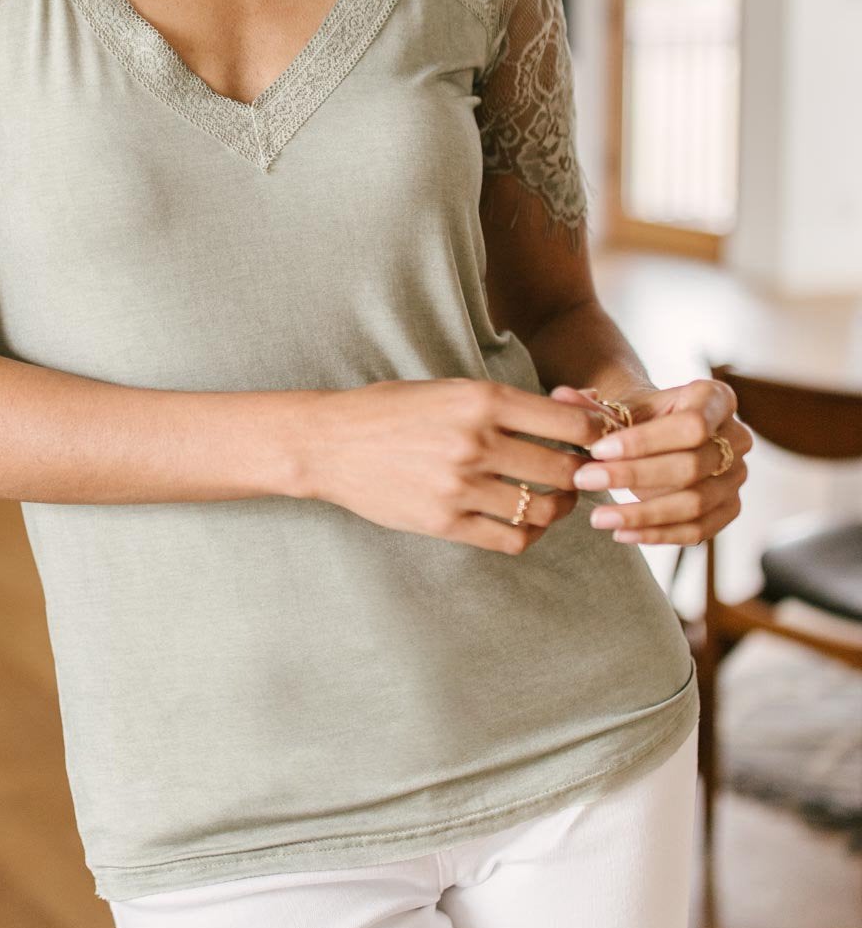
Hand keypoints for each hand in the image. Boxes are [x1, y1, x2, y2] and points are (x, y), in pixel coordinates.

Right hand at [304, 378, 611, 553]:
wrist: (330, 443)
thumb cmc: (392, 409)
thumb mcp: (449, 388)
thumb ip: (505, 403)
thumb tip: (570, 414)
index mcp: (480, 399)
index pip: (569, 424)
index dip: (594, 435)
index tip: (596, 440)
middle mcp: (476, 442)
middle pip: (564, 469)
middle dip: (582, 473)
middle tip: (581, 472)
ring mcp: (461, 486)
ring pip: (544, 508)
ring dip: (560, 506)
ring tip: (556, 498)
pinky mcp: (446, 523)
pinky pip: (512, 539)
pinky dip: (529, 533)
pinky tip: (524, 520)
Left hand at [549, 380, 752, 544]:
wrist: (660, 434)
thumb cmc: (640, 416)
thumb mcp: (621, 406)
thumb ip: (594, 406)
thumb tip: (560, 396)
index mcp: (716, 399)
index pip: (690, 425)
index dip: (645, 442)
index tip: (597, 450)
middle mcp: (737, 437)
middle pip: (691, 467)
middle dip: (634, 477)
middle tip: (585, 481)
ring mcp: (737, 477)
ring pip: (695, 503)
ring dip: (643, 514)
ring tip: (597, 517)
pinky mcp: (729, 508)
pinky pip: (698, 530)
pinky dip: (658, 535)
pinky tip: (622, 533)